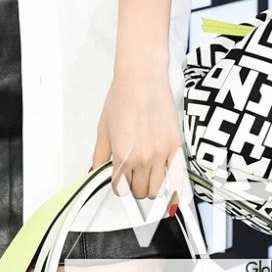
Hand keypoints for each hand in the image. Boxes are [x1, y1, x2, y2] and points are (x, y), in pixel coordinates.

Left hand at [90, 69, 182, 204]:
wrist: (143, 79)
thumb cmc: (123, 97)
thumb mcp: (104, 128)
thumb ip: (100, 155)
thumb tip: (95, 170)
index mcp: (122, 156)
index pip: (120, 189)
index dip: (119, 184)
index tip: (120, 178)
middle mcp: (143, 158)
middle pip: (139, 192)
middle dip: (134, 185)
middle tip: (133, 173)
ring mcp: (161, 153)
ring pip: (157, 189)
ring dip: (151, 184)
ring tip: (147, 172)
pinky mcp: (176, 145)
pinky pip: (176, 176)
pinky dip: (170, 179)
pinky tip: (165, 174)